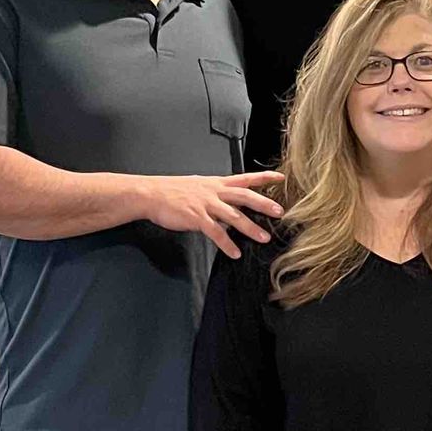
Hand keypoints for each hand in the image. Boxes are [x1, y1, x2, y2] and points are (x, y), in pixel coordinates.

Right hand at [138, 171, 284, 258]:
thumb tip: (229, 207)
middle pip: (245, 196)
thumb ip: (216, 195)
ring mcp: (206, 204)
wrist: (150, 194)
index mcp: (216, 183)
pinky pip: (216, 232)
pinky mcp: (196, 218)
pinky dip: (227, 244)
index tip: (281, 177)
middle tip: (280, 212)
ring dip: (250, 228)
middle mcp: (214, 192)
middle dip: (264, 204)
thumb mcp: (199, 186)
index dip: (264, 177)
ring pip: (234, 216)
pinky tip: (235, 253)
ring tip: (264, 238)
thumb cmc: (172, 191)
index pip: (245, 178)